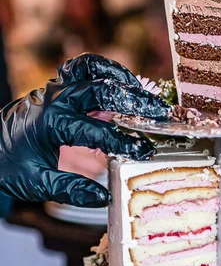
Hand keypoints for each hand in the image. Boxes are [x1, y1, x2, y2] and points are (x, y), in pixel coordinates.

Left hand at [0, 53, 170, 207]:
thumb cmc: (6, 167)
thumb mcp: (37, 184)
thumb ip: (71, 190)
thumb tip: (104, 196)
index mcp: (50, 123)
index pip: (97, 130)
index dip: (124, 141)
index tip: (145, 151)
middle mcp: (53, 100)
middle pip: (101, 89)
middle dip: (134, 101)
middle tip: (159, 113)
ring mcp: (54, 90)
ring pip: (91, 69)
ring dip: (119, 77)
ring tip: (143, 92)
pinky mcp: (55, 90)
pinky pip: (82, 71)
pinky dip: (104, 74)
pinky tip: (122, 89)